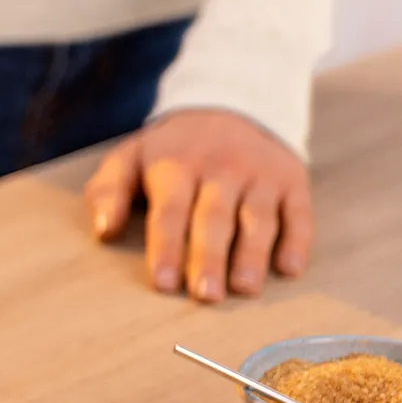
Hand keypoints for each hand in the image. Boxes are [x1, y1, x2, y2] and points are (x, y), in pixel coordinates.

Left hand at [84, 109, 312, 301]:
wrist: (230, 105)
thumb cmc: (170, 150)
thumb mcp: (129, 157)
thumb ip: (108, 191)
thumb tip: (103, 230)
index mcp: (176, 165)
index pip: (170, 211)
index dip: (167, 248)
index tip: (163, 283)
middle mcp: (221, 169)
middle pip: (214, 218)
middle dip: (209, 258)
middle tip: (206, 296)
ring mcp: (260, 175)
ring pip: (258, 218)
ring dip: (253, 255)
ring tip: (244, 289)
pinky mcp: (291, 180)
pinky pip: (298, 212)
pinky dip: (297, 241)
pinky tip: (289, 269)